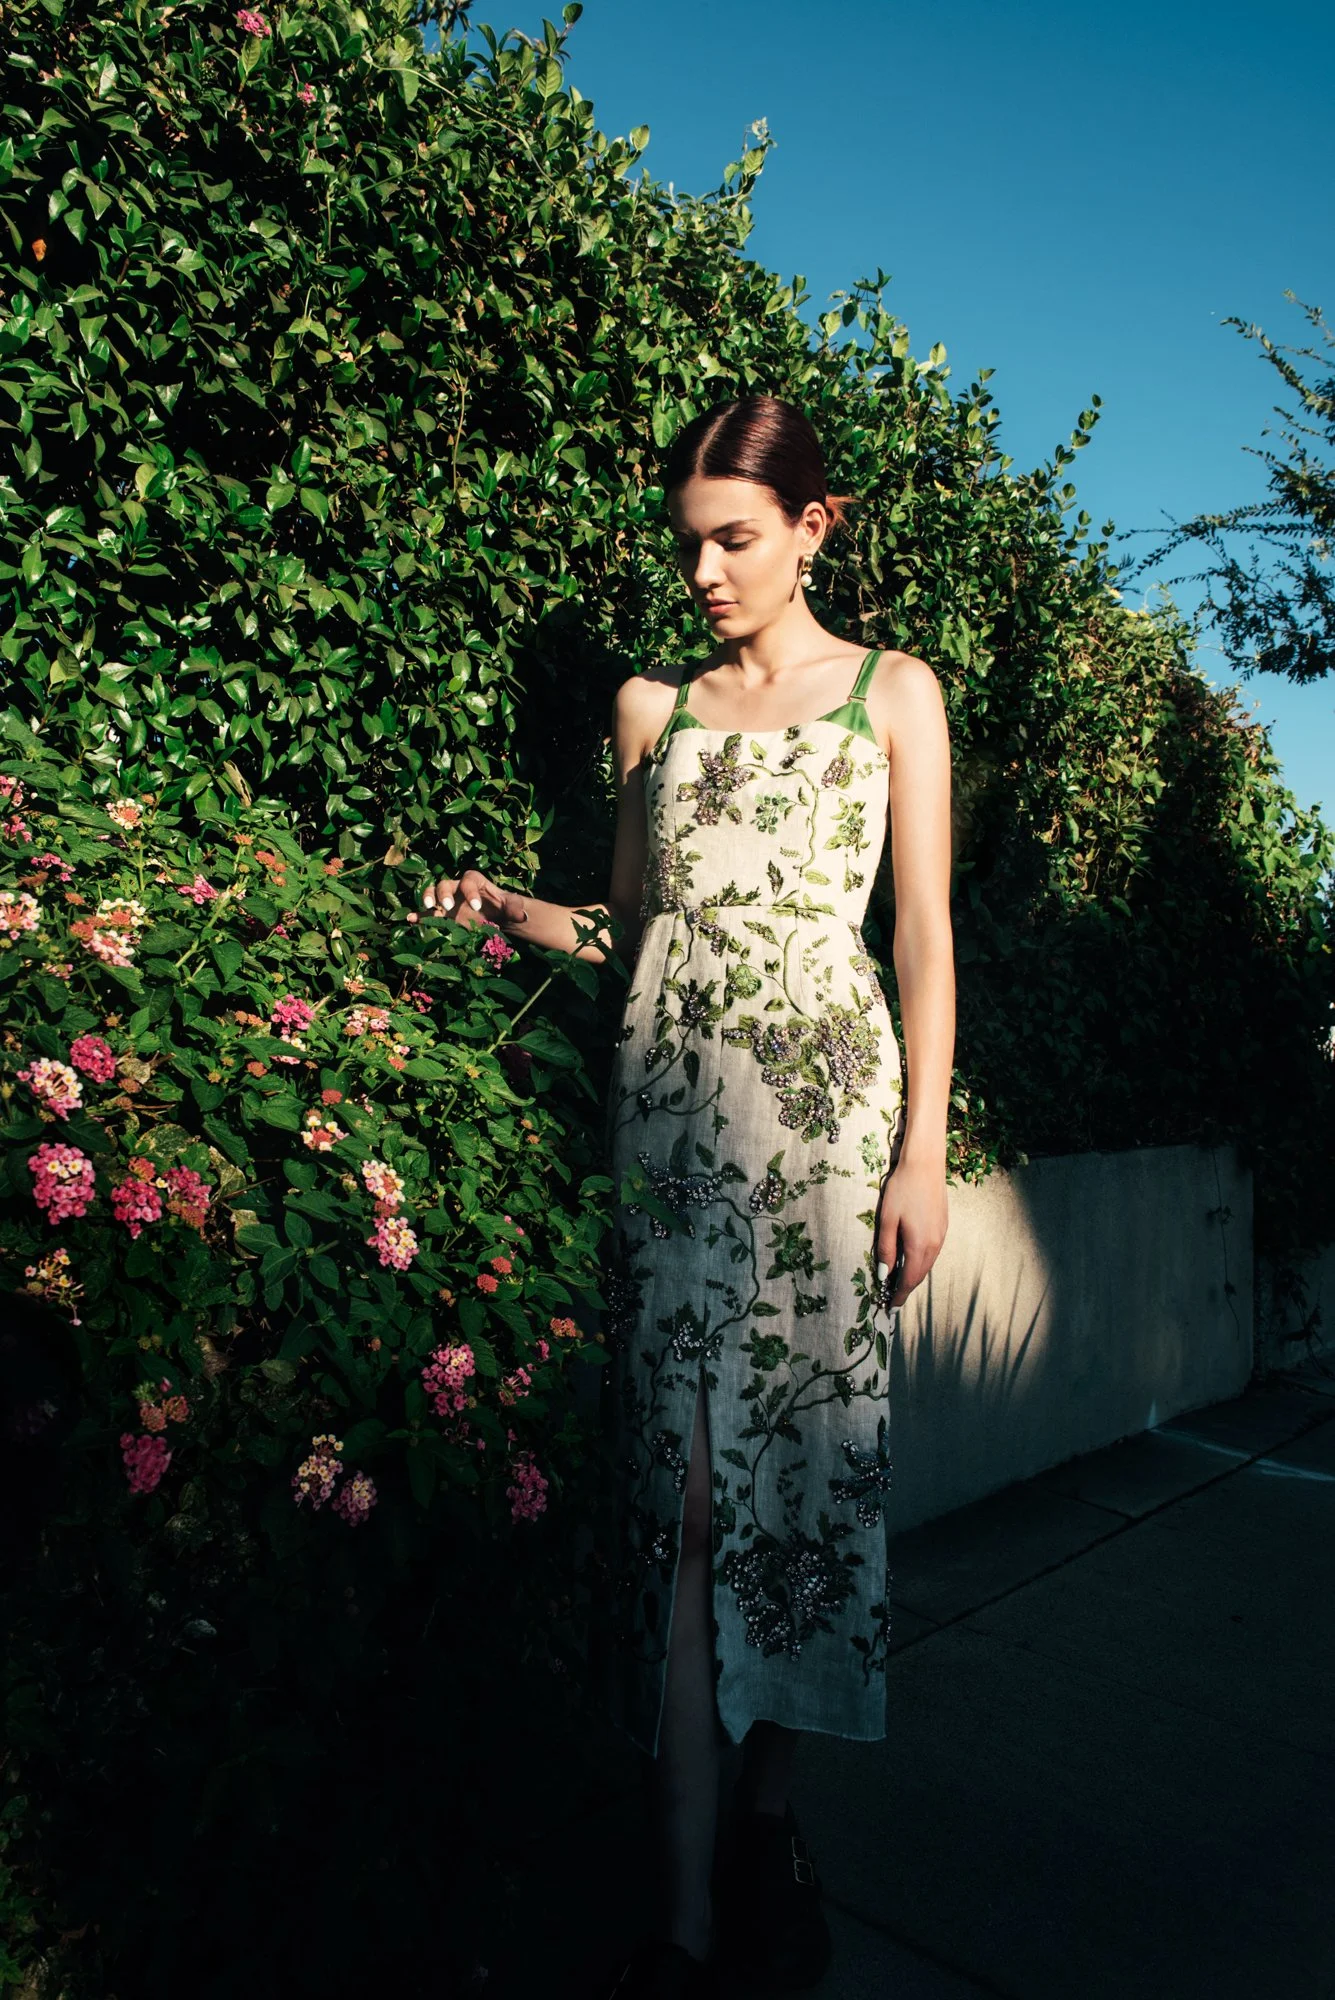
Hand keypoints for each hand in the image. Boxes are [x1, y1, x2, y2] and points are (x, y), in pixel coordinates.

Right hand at [420, 866, 524, 929]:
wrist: (497, 917)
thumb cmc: (505, 907)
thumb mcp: (513, 906)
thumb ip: (515, 907)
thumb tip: (520, 913)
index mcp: (475, 881)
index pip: (468, 881)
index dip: (470, 892)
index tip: (477, 907)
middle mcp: (458, 887)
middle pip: (445, 884)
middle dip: (444, 894)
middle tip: (447, 907)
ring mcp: (448, 899)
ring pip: (433, 893)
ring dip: (429, 899)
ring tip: (429, 908)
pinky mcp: (443, 913)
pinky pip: (428, 912)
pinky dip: (419, 915)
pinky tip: (411, 919)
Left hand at [875, 1154, 948, 1309]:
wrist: (926, 1164)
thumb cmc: (902, 1189)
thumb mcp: (887, 1220)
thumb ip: (886, 1249)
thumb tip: (884, 1274)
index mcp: (919, 1246)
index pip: (908, 1280)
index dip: (899, 1296)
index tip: (889, 1308)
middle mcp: (934, 1245)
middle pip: (920, 1275)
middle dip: (906, 1290)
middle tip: (892, 1301)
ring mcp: (941, 1236)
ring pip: (927, 1265)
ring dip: (914, 1276)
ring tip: (900, 1285)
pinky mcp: (943, 1226)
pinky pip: (932, 1253)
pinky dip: (921, 1263)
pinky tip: (912, 1262)